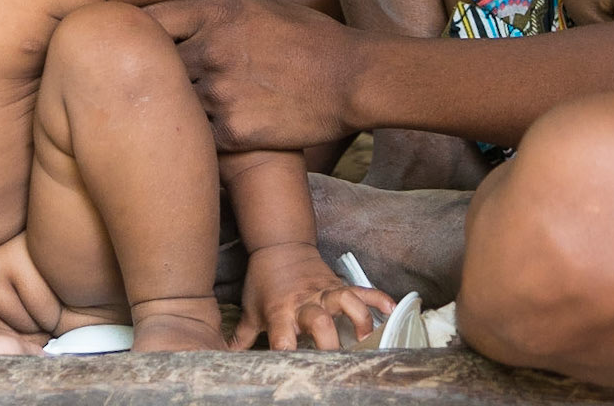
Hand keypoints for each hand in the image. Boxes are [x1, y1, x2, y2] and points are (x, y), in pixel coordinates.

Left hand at [146, 0, 358, 150]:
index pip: (148, 18)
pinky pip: (195, 137)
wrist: (352, 79)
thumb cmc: (309, 36)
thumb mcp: (261, 2)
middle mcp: (211, 49)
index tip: (135, 44)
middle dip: (150, 74)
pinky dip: (194, 138)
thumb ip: (218, 5)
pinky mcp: (233, 132)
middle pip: (152, 64)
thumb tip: (184, 11)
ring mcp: (220, 92)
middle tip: (143, 85)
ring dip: (172, 109)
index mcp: (216, 12)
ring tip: (169, 115)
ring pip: (171, 104)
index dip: (136, 33)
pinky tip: (201, 137)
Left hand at [230, 242, 394, 349]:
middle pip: (319, 320)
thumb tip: (221, 360)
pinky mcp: (338, 282)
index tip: (293, 369)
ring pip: (346, 300)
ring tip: (366, 339)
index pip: (282, 336)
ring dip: (358, 318)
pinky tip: (392, 310)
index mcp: (280, 311)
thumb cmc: (262, 281)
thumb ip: (241, 339)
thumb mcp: (249, 310)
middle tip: (337, 362)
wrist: (278, 243)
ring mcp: (325, 290)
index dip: (287, 352)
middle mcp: (305, 301)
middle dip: (328, 341)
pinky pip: (362, 289)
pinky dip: (378, 298)